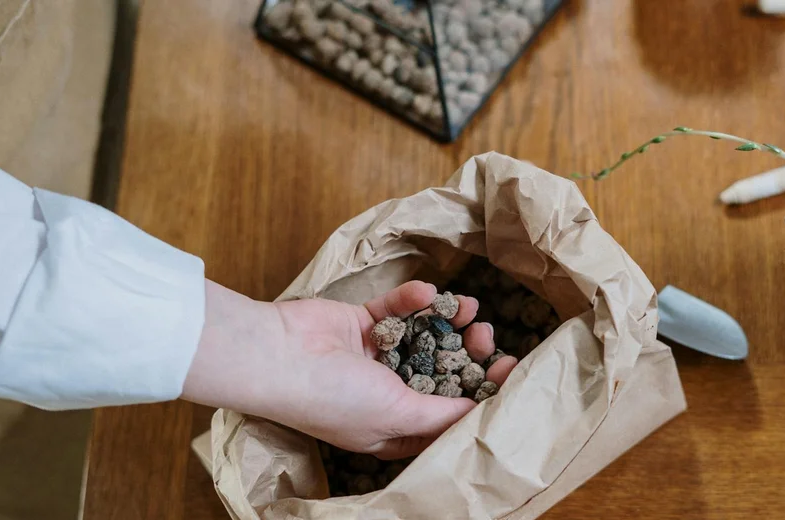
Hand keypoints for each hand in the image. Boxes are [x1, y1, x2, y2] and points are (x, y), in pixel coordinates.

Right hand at [182, 280, 517, 458]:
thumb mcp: (398, 415)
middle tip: (488, 336)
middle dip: (467, 354)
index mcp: (392, 429)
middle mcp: (384, 394)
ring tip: (470, 308)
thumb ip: (441, 415)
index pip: (446, 414)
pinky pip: (395, 310)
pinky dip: (412, 300)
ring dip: (448, 322)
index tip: (506, 371)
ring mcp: (372, 357)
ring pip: (423, 337)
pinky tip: (429, 292)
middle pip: (439, 372)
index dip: (478, 395)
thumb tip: (480, 413)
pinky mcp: (360, 323)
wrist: (278, 356)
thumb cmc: (334, 398)